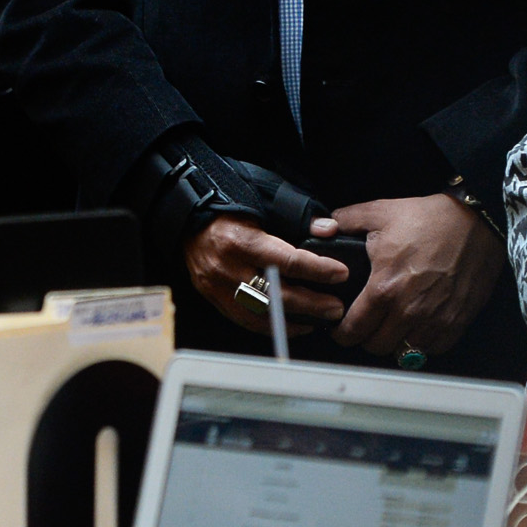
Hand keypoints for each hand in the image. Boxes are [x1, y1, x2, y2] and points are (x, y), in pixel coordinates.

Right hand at [183, 216, 348, 332]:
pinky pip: (245, 319)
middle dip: (312, 303)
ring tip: (319, 320)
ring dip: (295, 320)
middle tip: (336, 307)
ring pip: (262, 313)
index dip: (317, 269)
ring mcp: (217, 285)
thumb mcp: (261, 201)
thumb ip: (295, 217)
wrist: (187, 216)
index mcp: (241, 240)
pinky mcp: (212, 296)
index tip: (339, 273)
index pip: (286, 261)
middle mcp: (227, 266)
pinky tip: (291, 324)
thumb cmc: (226, 206)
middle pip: (277, 294)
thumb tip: (327, 229)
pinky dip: (271, 325)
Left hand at [321, 193, 503, 357]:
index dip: (341, 332)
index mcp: (384, 288)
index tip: (340, 328)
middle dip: (365, 338)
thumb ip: (344, 221)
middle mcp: (409, 310)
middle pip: (377, 346)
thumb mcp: (380, 211)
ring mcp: (435, 319)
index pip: (353, 329)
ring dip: (395, 342)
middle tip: (365, 325)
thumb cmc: (430, 218)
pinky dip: (422, 343)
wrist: (476, 223)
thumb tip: (320, 228)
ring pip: (405, 352)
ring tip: (390, 327)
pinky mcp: (457, 321)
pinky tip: (416, 327)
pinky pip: (433, 348)